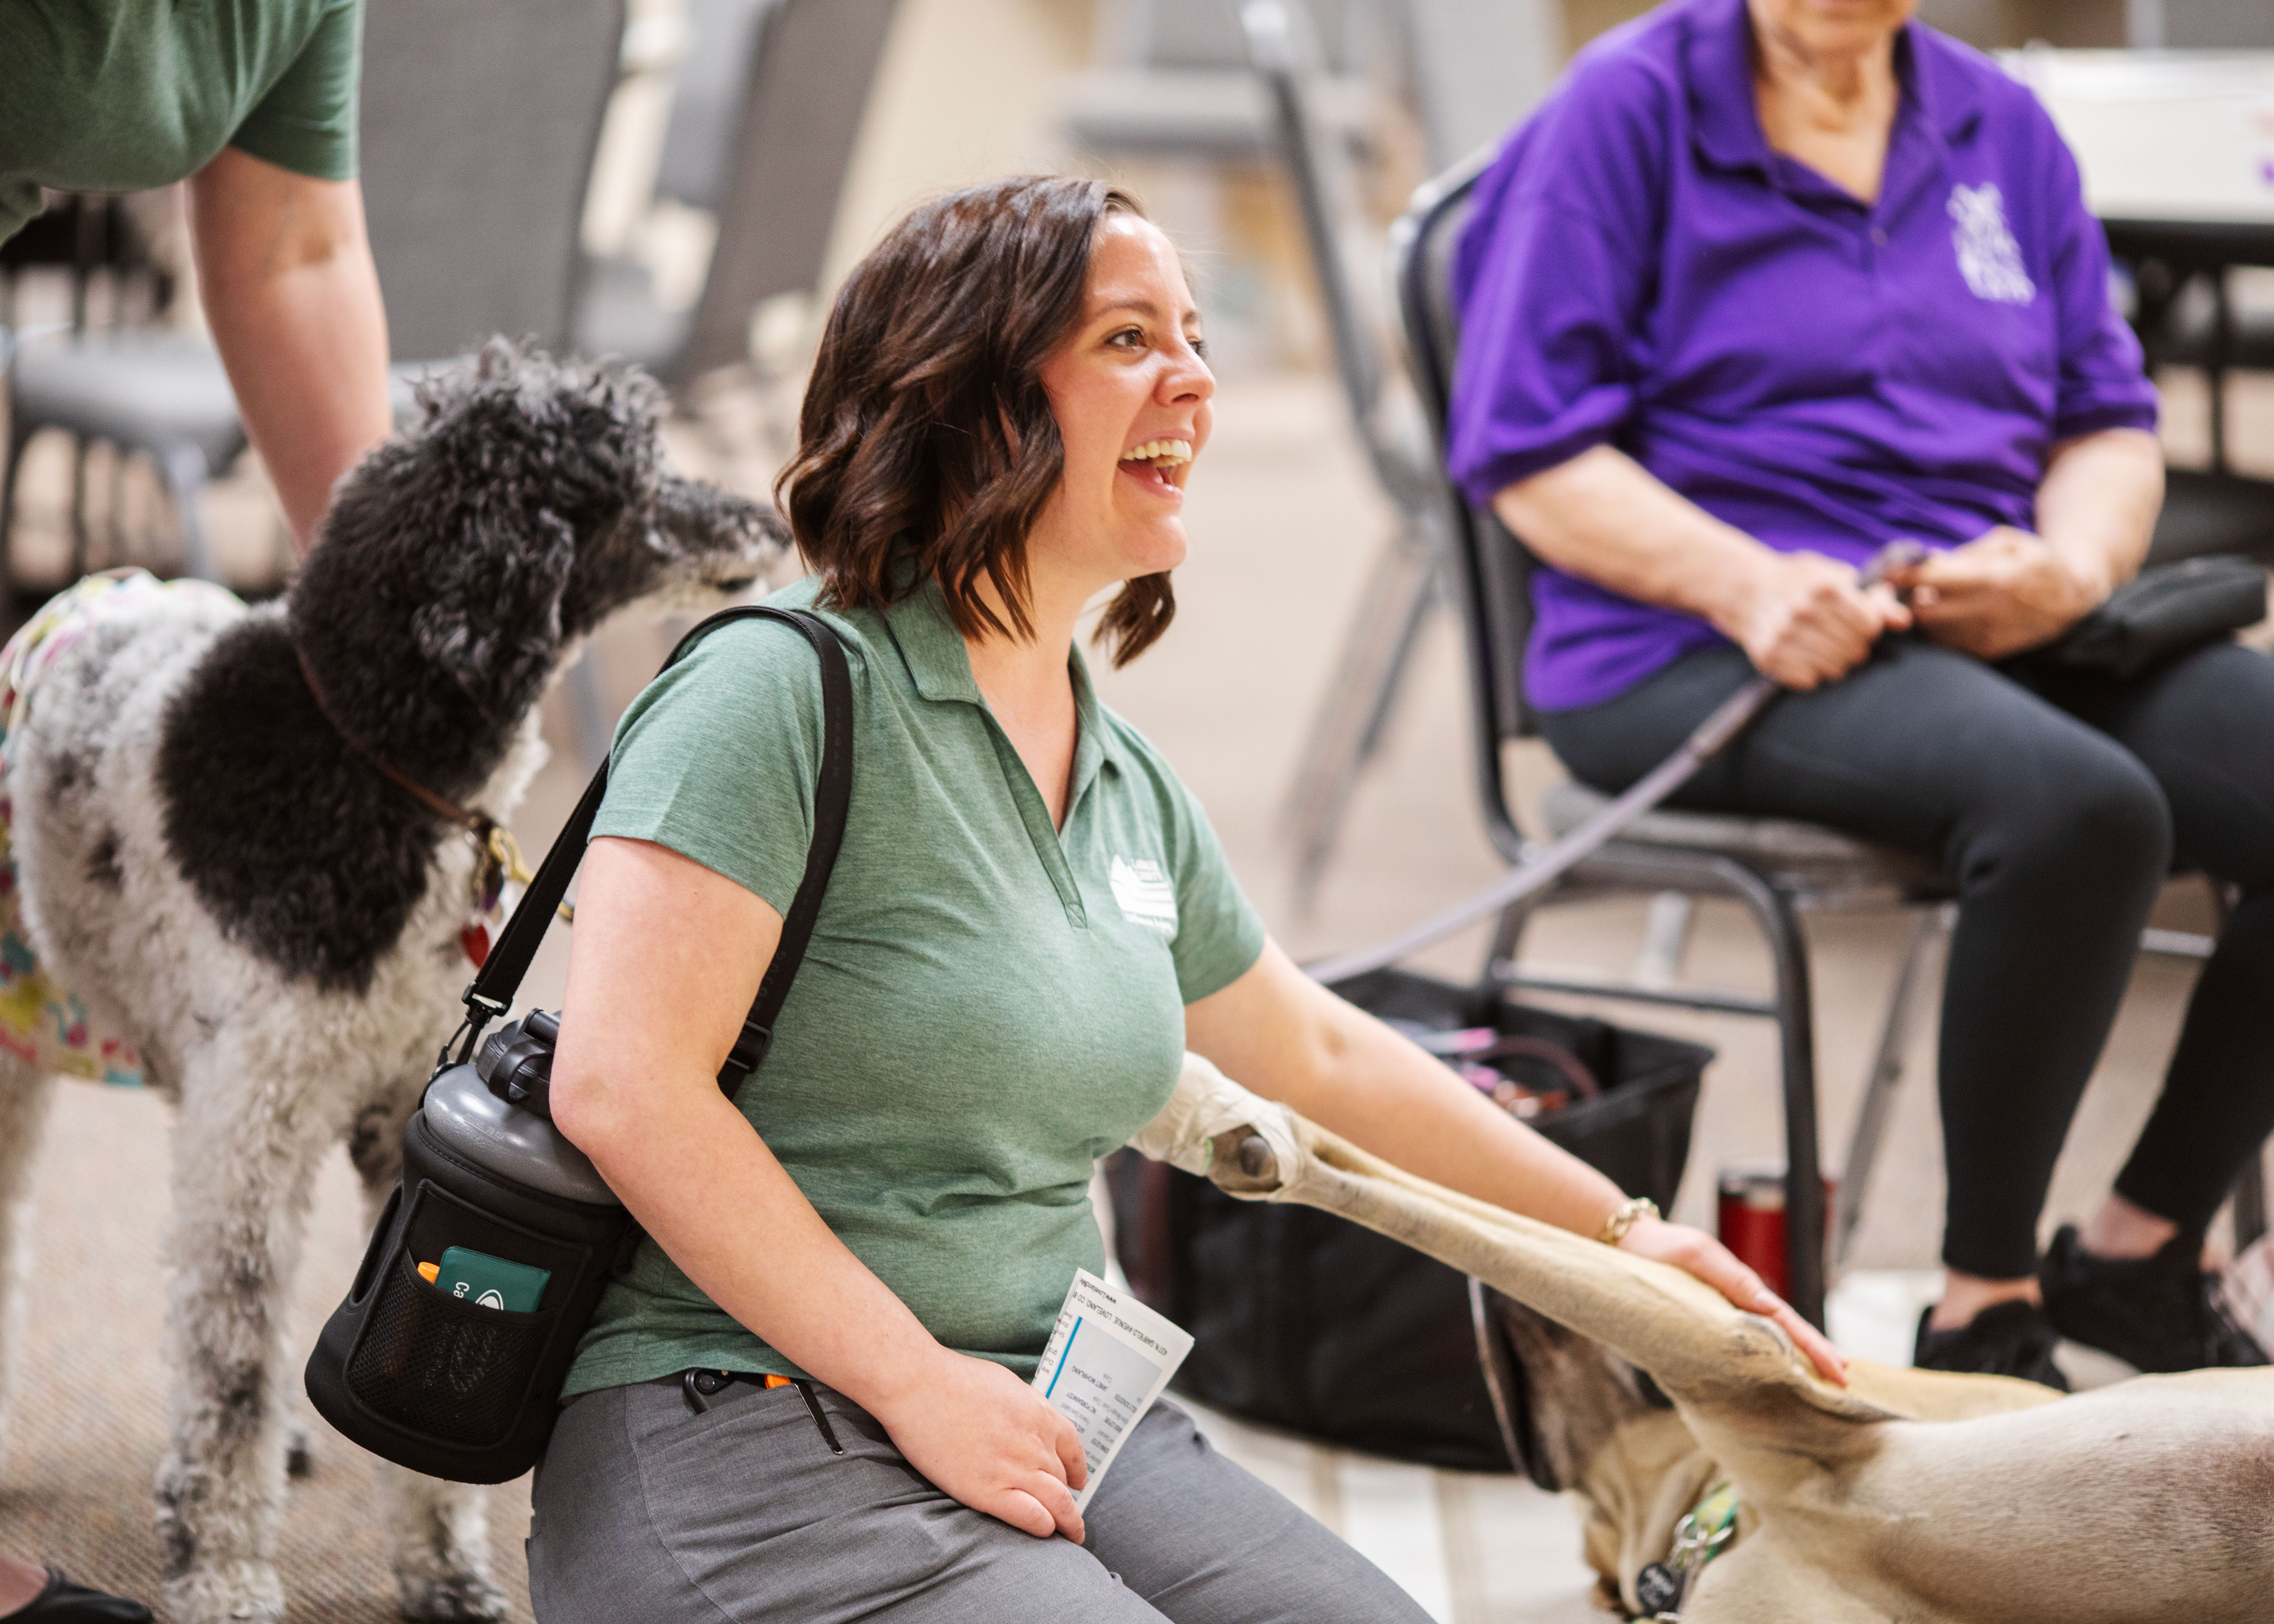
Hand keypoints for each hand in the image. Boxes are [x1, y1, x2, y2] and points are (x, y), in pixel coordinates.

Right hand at [873, 1348, 1088, 1540]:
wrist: (918, 1385)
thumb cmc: (954, 1379)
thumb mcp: (1006, 1384)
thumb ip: (1026, 1407)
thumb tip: (1034, 1423)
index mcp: (1040, 1415)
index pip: (1073, 1450)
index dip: (1077, 1470)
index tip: (1077, 1482)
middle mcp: (1034, 1444)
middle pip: (1063, 1481)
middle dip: (1069, 1500)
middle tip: (1068, 1515)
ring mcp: (1013, 1469)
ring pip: (1057, 1504)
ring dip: (1068, 1523)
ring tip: (1070, 1536)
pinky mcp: (988, 1491)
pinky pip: (1031, 1517)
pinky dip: (1043, 1527)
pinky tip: (1043, 1531)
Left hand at [1617, 1215, 1848, 1384]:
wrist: (1632, 1241)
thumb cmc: (1661, 1250)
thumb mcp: (1695, 1257)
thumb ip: (1730, 1278)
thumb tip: (1768, 1305)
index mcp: (1741, 1284)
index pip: (1784, 1319)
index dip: (1811, 1344)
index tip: (1839, 1367)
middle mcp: (1741, 1295)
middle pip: (1787, 1327)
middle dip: (1816, 1352)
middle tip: (1846, 1380)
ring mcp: (1731, 1303)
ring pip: (1774, 1331)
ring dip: (1801, 1352)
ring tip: (1827, 1375)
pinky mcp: (1716, 1310)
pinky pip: (1753, 1331)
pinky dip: (1774, 1346)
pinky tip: (1785, 1362)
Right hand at [1726, 550, 1910, 689]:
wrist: (1744, 590)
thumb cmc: (1798, 582)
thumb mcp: (1836, 577)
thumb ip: (1873, 599)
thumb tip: (1904, 621)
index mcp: (1824, 588)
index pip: (1869, 625)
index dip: (1870, 626)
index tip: (1859, 620)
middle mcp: (1803, 613)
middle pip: (1856, 650)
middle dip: (1854, 644)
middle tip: (1839, 635)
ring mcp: (1784, 637)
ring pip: (1836, 669)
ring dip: (1835, 660)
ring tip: (1823, 645)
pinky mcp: (1769, 659)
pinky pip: (1810, 680)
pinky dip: (1812, 671)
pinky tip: (1804, 655)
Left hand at [1885, 528, 2105, 660]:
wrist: (2073, 599)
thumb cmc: (2037, 562)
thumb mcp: (2007, 542)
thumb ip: (1966, 552)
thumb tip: (1927, 559)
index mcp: (1992, 578)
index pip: (1930, 579)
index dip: (1903, 575)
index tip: (1888, 571)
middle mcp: (1988, 610)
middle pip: (1922, 611)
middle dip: (1908, 599)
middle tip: (1908, 588)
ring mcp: (1988, 635)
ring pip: (1931, 631)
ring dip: (1922, 616)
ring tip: (1931, 599)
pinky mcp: (1988, 652)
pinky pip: (1947, 645)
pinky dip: (1938, 631)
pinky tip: (1947, 616)